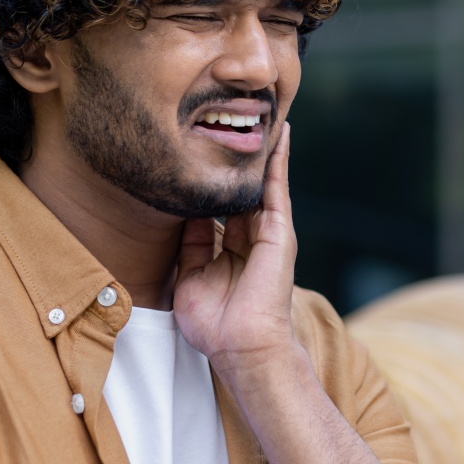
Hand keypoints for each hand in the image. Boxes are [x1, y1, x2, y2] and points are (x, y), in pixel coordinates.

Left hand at [173, 122, 297, 380]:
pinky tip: (279, 135)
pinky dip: (278, 161)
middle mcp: (250, 238)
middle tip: (230, 124)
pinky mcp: (279, 231)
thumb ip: (190, 242)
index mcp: (229, 250)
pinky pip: (277, 189)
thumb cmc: (214, 324)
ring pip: (261, 184)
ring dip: (260, 153)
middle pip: (240, 191)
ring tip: (259, 116)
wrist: (240, 347)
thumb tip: (184, 209)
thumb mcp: (190, 275)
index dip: (210, 184)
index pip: (219, 208)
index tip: (199, 157)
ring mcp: (267, 233)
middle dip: (235, 162)